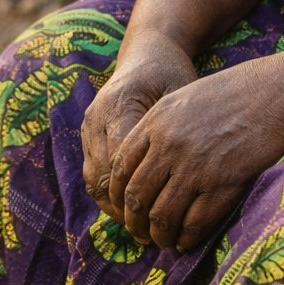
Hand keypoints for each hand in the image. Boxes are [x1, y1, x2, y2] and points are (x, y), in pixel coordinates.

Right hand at [82, 37, 196, 219]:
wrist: (147, 51)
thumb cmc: (172, 73)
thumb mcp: (183, 94)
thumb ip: (183, 131)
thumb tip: (196, 176)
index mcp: (123, 104)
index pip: (124, 162)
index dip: (141, 194)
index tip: (165, 216)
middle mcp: (99, 115)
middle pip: (105, 176)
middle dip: (126, 209)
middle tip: (152, 233)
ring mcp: (89, 125)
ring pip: (94, 179)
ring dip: (115, 207)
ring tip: (141, 227)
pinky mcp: (87, 132)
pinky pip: (92, 173)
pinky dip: (108, 195)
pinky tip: (130, 210)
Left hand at [107, 56, 283, 252]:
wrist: (278, 94)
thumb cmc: (237, 92)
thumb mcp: (187, 98)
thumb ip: (162, 127)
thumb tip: (148, 164)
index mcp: (157, 120)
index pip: (121, 167)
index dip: (118, 194)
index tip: (124, 207)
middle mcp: (170, 146)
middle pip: (137, 197)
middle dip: (134, 222)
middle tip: (139, 232)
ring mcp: (195, 167)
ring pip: (162, 216)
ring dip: (159, 235)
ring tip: (163, 241)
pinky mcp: (221, 185)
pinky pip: (194, 224)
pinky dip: (187, 239)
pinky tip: (187, 241)